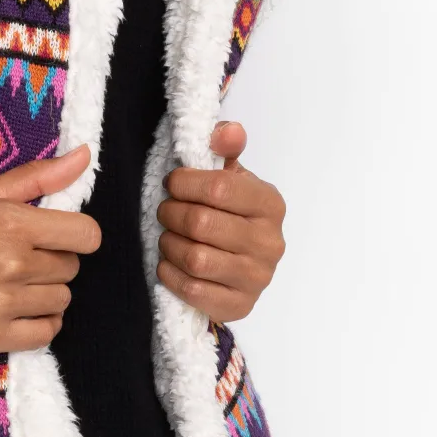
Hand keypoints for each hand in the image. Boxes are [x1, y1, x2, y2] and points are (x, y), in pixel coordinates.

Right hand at [0, 143, 100, 353]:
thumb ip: (35, 177)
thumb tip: (85, 155)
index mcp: (10, 223)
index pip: (86, 235)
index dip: (75, 235)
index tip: (55, 237)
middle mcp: (10, 264)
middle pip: (70, 269)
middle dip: (51, 261)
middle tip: (18, 258)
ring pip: (60, 301)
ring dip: (43, 293)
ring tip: (11, 284)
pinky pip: (44, 334)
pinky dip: (37, 323)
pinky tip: (14, 309)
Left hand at [156, 121, 286, 322]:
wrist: (240, 264)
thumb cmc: (230, 213)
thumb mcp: (230, 176)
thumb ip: (226, 148)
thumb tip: (228, 130)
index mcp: (270, 204)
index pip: (220, 188)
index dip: (185, 183)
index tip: (173, 183)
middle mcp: (270, 243)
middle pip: (201, 223)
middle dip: (171, 213)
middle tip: (166, 211)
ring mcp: (257, 278)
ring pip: (194, 258)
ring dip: (169, 244)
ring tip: (168, 236)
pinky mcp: (240, 306)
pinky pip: (192, 290)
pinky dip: (170, 274)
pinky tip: (169, 263)